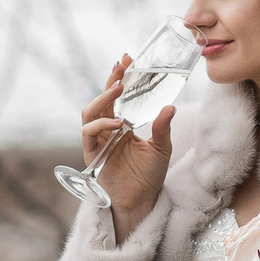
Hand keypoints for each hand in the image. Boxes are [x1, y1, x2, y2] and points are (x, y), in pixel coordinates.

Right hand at [83, 54, 174, 239]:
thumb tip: (170, 106)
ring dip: (102, 99)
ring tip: (119, 89)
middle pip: (103, 99)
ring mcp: (98, 141)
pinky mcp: (92, 154)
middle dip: (111, 81)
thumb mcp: (162, 148)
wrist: (141, 201)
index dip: (120, 77)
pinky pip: (89, 134)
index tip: (128, 59)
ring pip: (91, 112)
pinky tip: (118, 123)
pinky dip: (101, 125)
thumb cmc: (150, 176)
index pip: (118, 96)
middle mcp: (108, 130)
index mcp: (122, 124)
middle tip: (122, 66)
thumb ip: (163, 128)